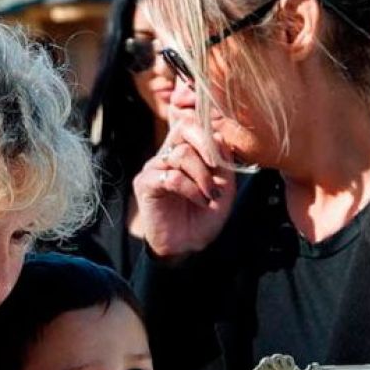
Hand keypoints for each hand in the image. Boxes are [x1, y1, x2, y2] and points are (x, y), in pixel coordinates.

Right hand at [132, 114, 235, 257]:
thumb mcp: (224, 187)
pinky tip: (200, 200)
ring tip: (210, 194)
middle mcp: (167, 155)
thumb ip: (223, 162)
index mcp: (185, 151)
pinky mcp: (145, 183)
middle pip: (184, 127)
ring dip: (202, 175)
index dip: (211, 132)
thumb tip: (219, 136)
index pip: (193, 123)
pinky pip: (172, 176)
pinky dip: (191, 189)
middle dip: (206, 143)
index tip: (224, 157)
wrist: (186, 246)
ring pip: (181, 154)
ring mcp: (154, 167)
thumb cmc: (203, 217)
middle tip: (217, 166)